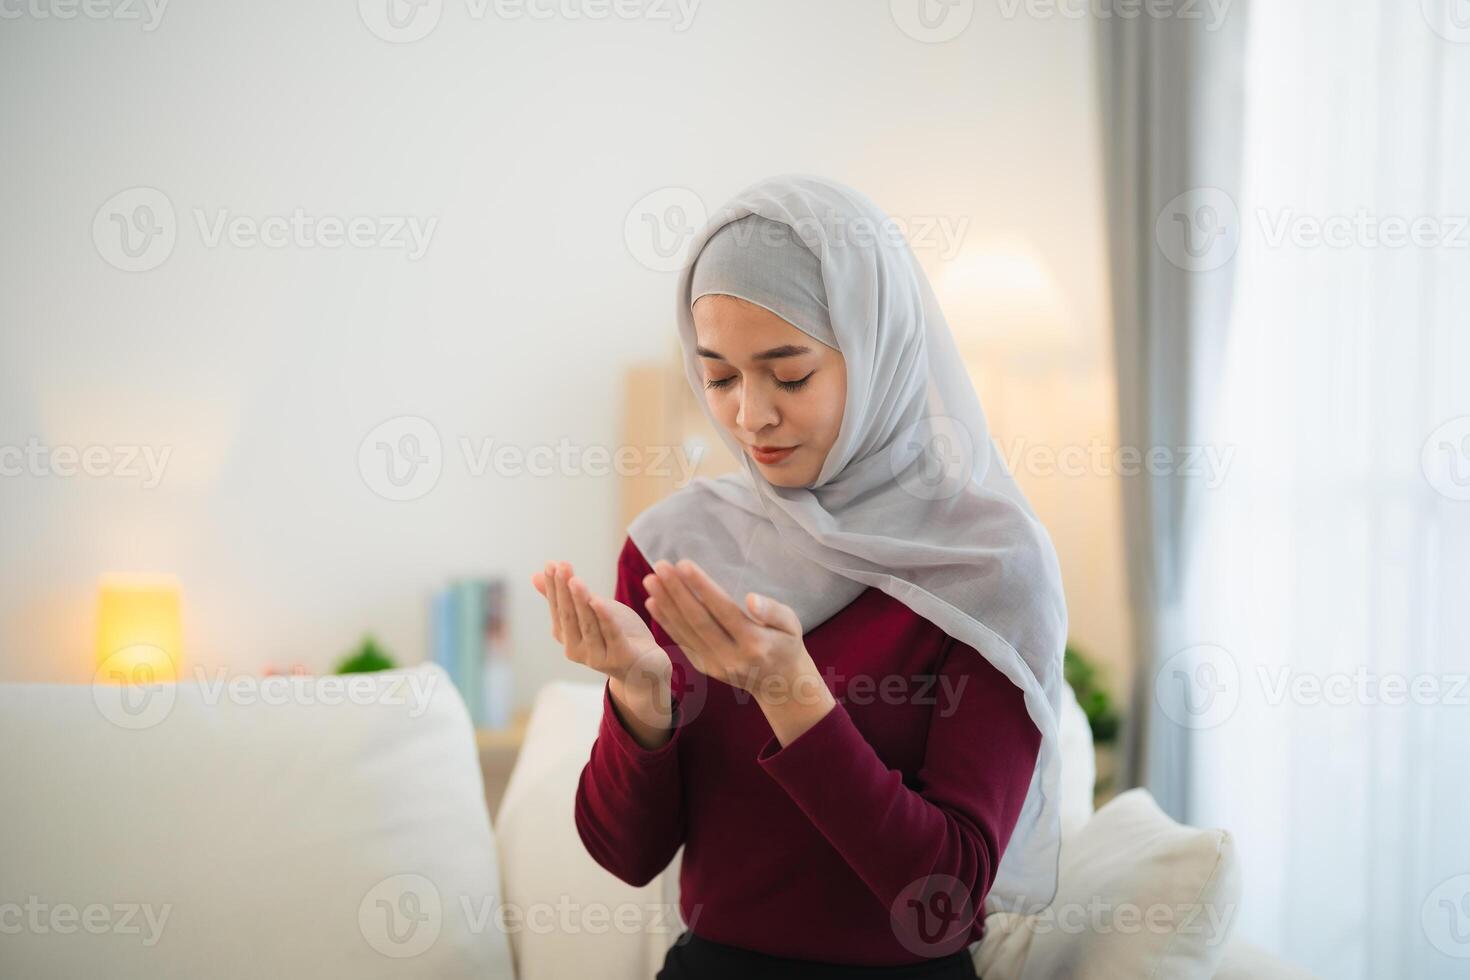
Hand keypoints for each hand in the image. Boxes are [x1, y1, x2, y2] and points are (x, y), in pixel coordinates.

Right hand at [531, 561, 670, 691]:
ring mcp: (597, 657)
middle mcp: (576, 650)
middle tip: (562, 567)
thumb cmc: (617, 635)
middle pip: (569, 615)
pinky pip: (610, 634)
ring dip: (580, 601)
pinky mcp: (620, 658)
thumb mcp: (591, 611)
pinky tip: (598, 601)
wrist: (646, 666)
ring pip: (587, 624)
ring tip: (575, 580)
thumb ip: (566, 596)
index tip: (551, 564)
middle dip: (564, 590)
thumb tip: (535, 575)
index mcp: (567, 636)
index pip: (557, 608)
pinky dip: (604, 618)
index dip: (554, 587)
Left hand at [641, 558, 810, 699]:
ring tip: (650, 580)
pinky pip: (683, 643)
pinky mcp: (706, 668)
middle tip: (660, 566)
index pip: (723, 610)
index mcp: (755, 643)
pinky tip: (653, 603)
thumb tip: (752, 599)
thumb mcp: (792, 626)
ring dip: (665, 605)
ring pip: (686, 632)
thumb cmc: (787, 644)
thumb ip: (774, 611)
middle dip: (676, 592)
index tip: (683, 564)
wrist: (780, 685)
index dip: (702, 587)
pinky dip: (666, 623)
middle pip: (698, 621)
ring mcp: (716, 665)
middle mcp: (732, 657)